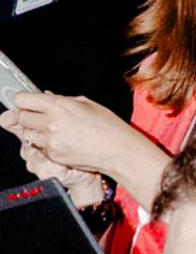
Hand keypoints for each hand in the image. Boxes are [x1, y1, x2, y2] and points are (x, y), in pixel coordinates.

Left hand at [0, 88, 151, 198]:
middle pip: (20, 117)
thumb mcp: (86, 104)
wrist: (117, 150)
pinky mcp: (51, 155)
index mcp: (60, 105)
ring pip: (28, 134)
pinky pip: (39, 147)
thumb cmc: (108, 126)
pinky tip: (63, 141)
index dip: (23, 100)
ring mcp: (50, 141)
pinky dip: (46, 144)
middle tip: (38, 116)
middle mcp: (51, 123)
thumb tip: (45, 98)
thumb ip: (61, 100)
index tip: (26, 102)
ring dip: (36, 131)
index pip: (23, 100)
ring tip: (54, 131)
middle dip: (27, 116)